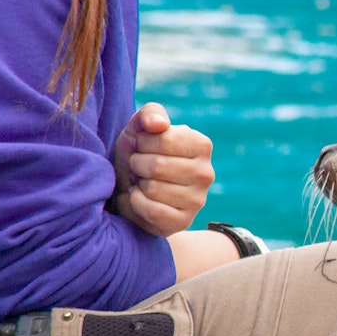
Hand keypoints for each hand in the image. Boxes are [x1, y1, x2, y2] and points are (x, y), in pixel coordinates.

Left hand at [112, 103, 214, 236]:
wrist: (130, 188)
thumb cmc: (139, 154)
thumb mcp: (140, 128)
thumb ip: (150, 114)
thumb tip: (159, 124)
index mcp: (202, 145)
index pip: (164, 139)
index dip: (143, 142)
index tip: (143, 146)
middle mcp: (206, 173)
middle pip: (157, 166)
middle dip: (137, 164)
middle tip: (139, 167)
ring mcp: (198, 200)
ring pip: (153, 189)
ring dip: (137, 184)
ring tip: (142, 182)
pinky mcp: (184, 221)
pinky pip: (152, 210)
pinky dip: (136, 203)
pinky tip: (140, 198)